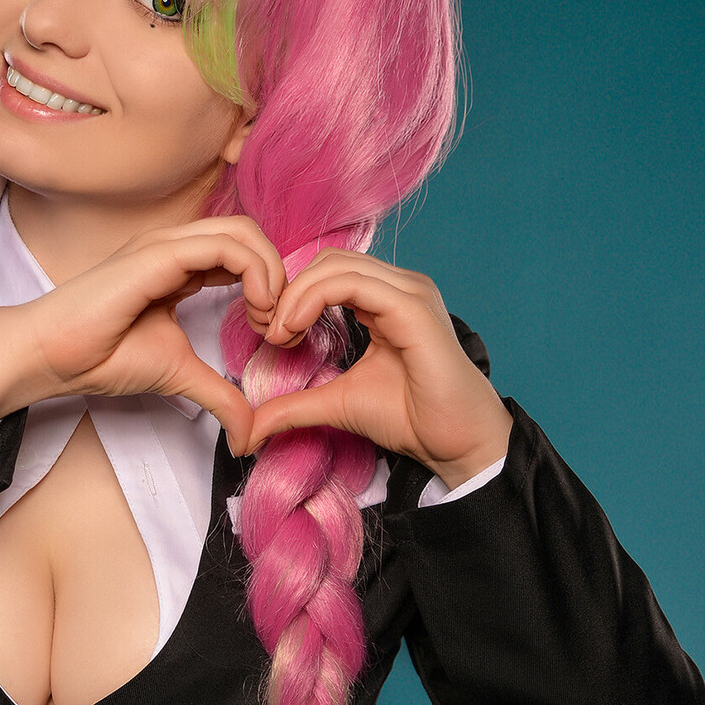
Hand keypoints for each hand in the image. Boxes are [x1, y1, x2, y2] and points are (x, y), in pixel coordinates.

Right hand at [0, 217, 287, 458]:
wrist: (53, 355)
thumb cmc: (101, 356)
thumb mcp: (180, 374)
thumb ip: (219, 396)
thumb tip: (248, 435)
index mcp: (180, 266)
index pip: (241, 251)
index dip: (270, 285)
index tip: (272, 331)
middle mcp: (175, 247)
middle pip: (249, 233)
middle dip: (278, 275)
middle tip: (277, 325)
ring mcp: (166, 246)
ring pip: (243, 232)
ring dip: (272, 273)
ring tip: (267, 318)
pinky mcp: (158, 255)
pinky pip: (224, 246)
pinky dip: (256, 272)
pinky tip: (256, 309)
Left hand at [244, 249, 513, 486]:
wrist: (453, 443)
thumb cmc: (410, 418)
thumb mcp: (337, 404)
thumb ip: (295, 405)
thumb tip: (251, 426)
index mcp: (386, 298)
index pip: (328, 271)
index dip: (291, 294)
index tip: (271, 335)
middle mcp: (400, 286)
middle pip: (328, 261)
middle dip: (289, 291)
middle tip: (270, 332)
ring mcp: (410, 292)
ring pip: (336, 266)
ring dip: (295, 295)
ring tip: (279, 334)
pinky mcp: (413, 308)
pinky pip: (353, 285)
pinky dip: (313, 300)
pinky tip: (295, 329)